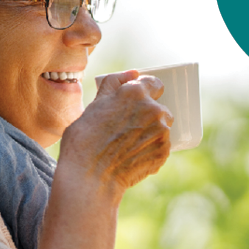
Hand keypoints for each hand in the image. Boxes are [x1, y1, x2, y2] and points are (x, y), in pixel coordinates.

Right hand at [62, 70, 172, 191]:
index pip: (155, 83)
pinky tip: (132, 157)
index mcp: (136, 93)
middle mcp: (154, 109)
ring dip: (151, 133)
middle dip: (148, 115)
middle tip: (128, 128)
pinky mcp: (164, 153)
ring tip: (128, 145)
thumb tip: (133, 73)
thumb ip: (114, 83)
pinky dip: (151, 150)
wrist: (90, 176)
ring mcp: (162, 132)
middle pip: (160, 108)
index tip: (140, 101)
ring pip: (162, 128)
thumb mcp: (94, 104)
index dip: (147, 92)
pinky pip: (161, 147)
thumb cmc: (85, 139)